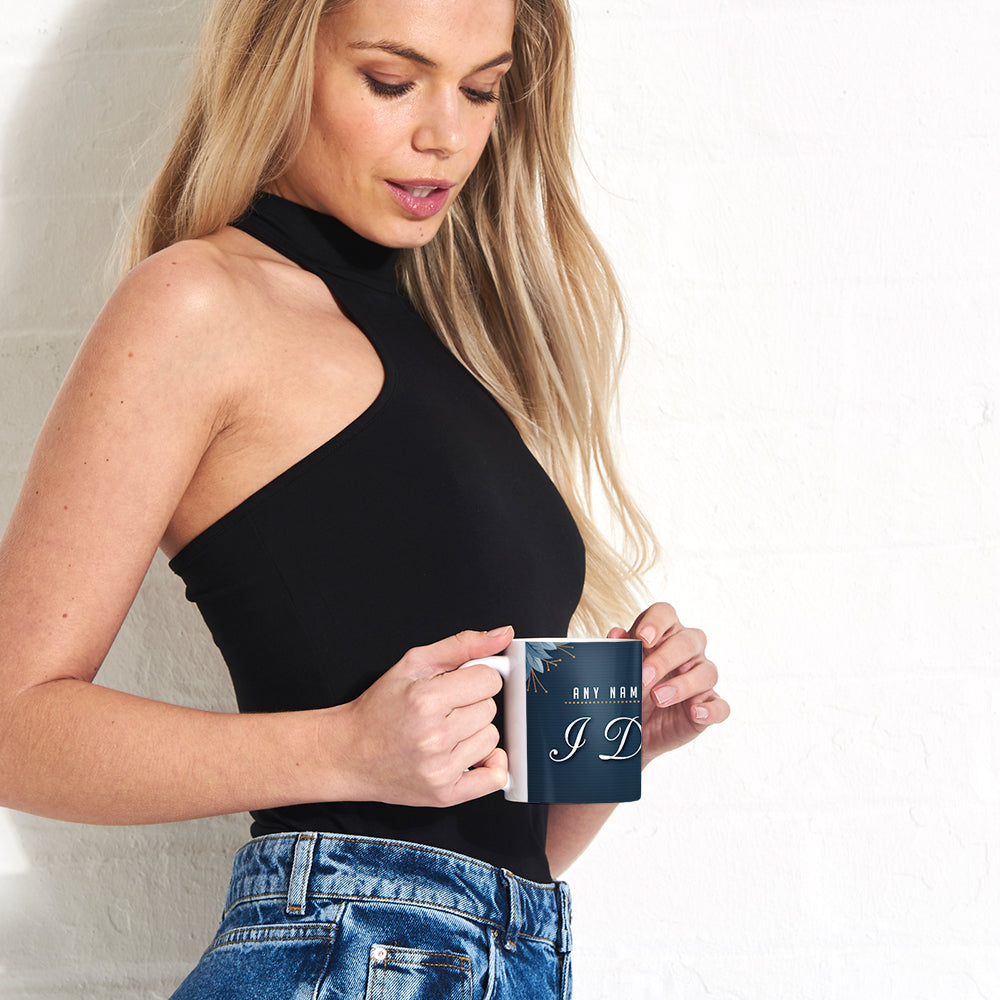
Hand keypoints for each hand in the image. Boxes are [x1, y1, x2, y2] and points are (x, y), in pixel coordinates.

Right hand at [337, 627, 511, 807]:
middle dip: (471, 705)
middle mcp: (434, 737)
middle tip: (444, 710)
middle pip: (490, 709)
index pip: (489, 680)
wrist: (348, 753)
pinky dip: (490, 765)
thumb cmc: (379, 709)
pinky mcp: (444, 794)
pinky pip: (495, 778)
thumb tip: (503, 634)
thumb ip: (461, 646)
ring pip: (492, 739)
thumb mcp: (413, 664)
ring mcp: (440, 769)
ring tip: (445, 732)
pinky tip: (469, 755)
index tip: (459, 684)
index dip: (475, 679)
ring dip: (474, 733)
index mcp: (426, 700)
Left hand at [607, 603, 728, 764]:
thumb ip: (619, 651)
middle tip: (643, 678)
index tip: (642, 638)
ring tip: (658, 698)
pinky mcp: (709, 705)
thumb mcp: (620, 671)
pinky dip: (710, 710)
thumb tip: (616, 634)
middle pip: (688, 641)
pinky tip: (695, 713)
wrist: (633, 727)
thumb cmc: (631, 689)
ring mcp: (701, 678)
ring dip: (683, 685)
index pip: (665, 614)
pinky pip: (720, 706)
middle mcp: (687, 651)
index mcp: (663, 634)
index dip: (656, 622)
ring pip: (707, 672)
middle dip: (664, 659)